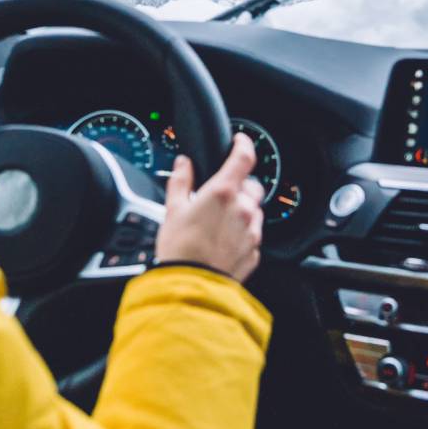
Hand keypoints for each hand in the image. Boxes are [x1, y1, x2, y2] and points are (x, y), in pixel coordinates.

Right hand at [156, 133, 264, 281]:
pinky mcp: (254, 252)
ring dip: (242, 211)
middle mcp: (244, 210)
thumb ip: (181, 181)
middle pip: (253, 186)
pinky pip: (252, 235)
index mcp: (223, 193)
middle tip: (220, 196)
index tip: (240, 141)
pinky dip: (241, 234)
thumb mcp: (172, 210)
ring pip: (255, 211)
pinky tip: (222, 242)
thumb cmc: (180, 250)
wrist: (191, 287)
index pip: (244, 157)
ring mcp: (252, 232)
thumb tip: (184, 164)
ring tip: (218, 224)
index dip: (244, 144)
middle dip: (240, 186)